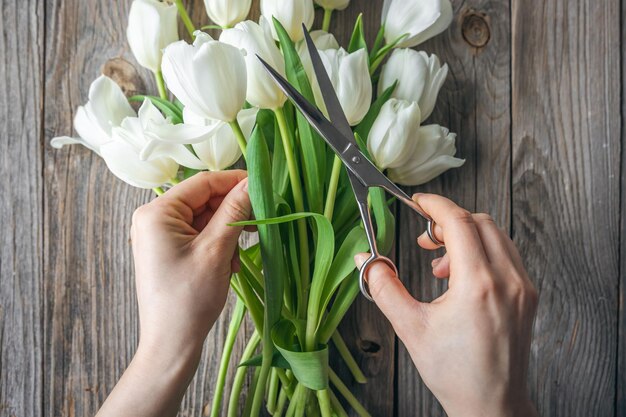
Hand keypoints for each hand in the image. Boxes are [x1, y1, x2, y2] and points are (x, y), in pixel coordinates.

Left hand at [130, 170, 250, 355]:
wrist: (171, 343)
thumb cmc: (189, 298)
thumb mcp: (216, 250)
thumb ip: (234, 211)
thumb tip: (253, 182)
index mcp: (157, 213)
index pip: (202, 183)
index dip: (234, 182)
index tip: (263, 185)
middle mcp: (154, 219)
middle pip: (203, 200)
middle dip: (231, 212)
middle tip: (258, 224)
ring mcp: (159, 236)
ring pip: (204, 218)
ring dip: (227, 232)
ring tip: (237, 255)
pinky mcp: (168, 251)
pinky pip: (199, 235)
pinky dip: (218, 244)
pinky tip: (229, 264)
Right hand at [355, 194, 537, 416]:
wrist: (493, 406)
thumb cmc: (454, 373)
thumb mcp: (410, 328)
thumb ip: (384, 288)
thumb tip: (365, 259)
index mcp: (478, 286)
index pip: (459, 222)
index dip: (435, 205)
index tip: (417, 203)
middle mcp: (508, 280)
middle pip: (479, 221)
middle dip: (448, 221)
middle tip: (424, 239)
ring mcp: (523, 287)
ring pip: (496, 235)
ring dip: (465, 236)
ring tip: (441, 267)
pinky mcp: (527, 295)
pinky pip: (506, 254)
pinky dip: (482, 251)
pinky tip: (462, 277)